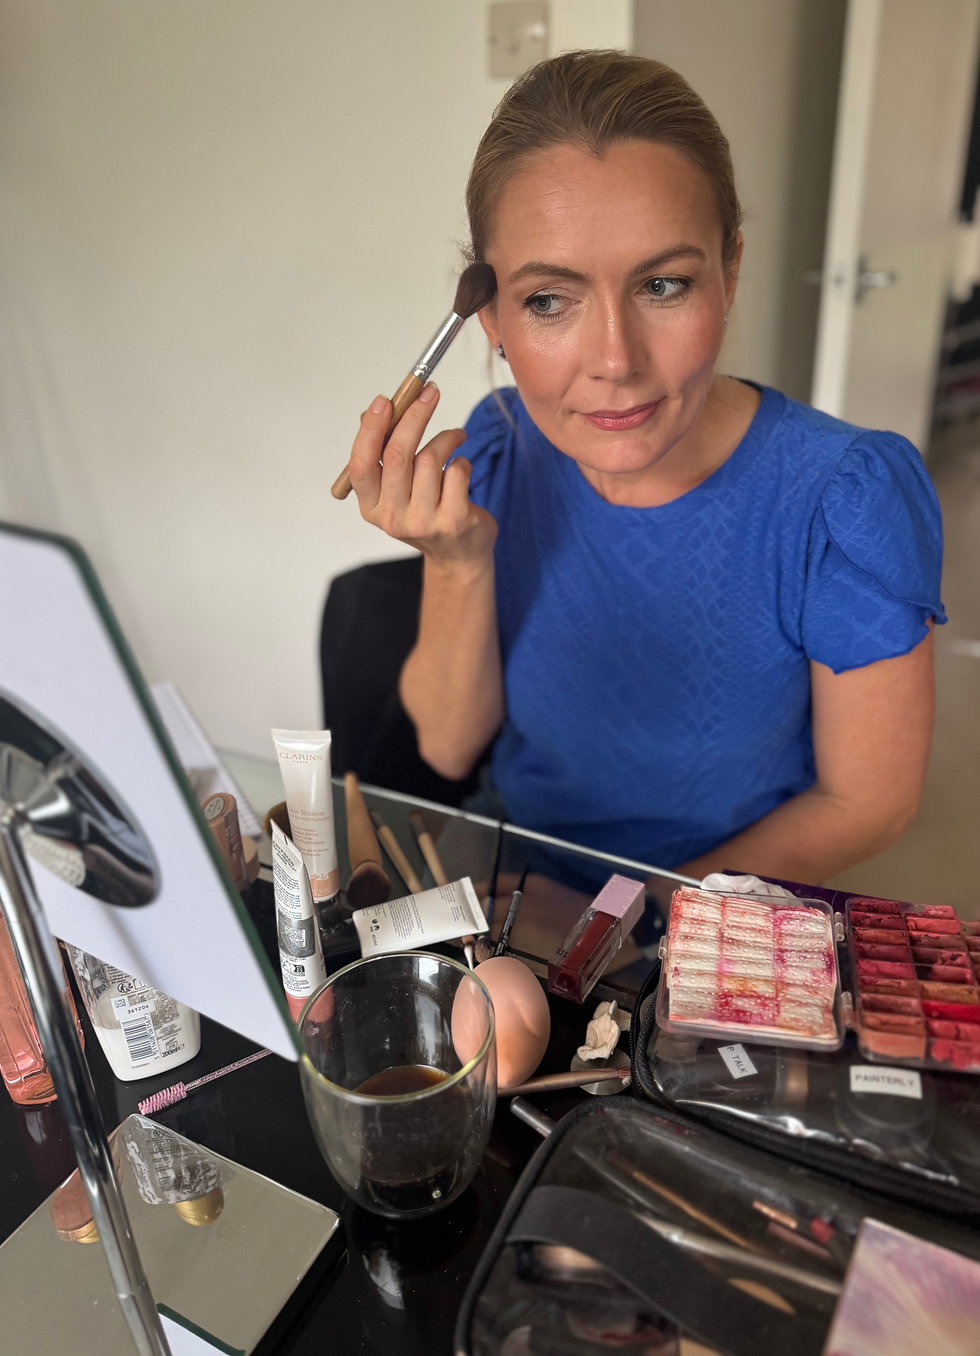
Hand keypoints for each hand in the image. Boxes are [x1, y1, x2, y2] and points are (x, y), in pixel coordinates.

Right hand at [348, 384, 496, 567]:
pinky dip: (462, 461)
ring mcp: (423, 521)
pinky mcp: (453, 520)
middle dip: (414, 415)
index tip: (384, 401)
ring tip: (456, 437)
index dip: (371, 429)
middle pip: (398, 454)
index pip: (361, 463)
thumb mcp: (397, 489)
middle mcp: (393, 516)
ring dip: (447, 438)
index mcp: (371, 506)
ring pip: (431, 459)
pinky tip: (462, 468)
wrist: (458, 555)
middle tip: (430, 392)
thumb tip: (372, 412)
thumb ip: (383, 454)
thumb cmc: (427, 512)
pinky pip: (457, 472)